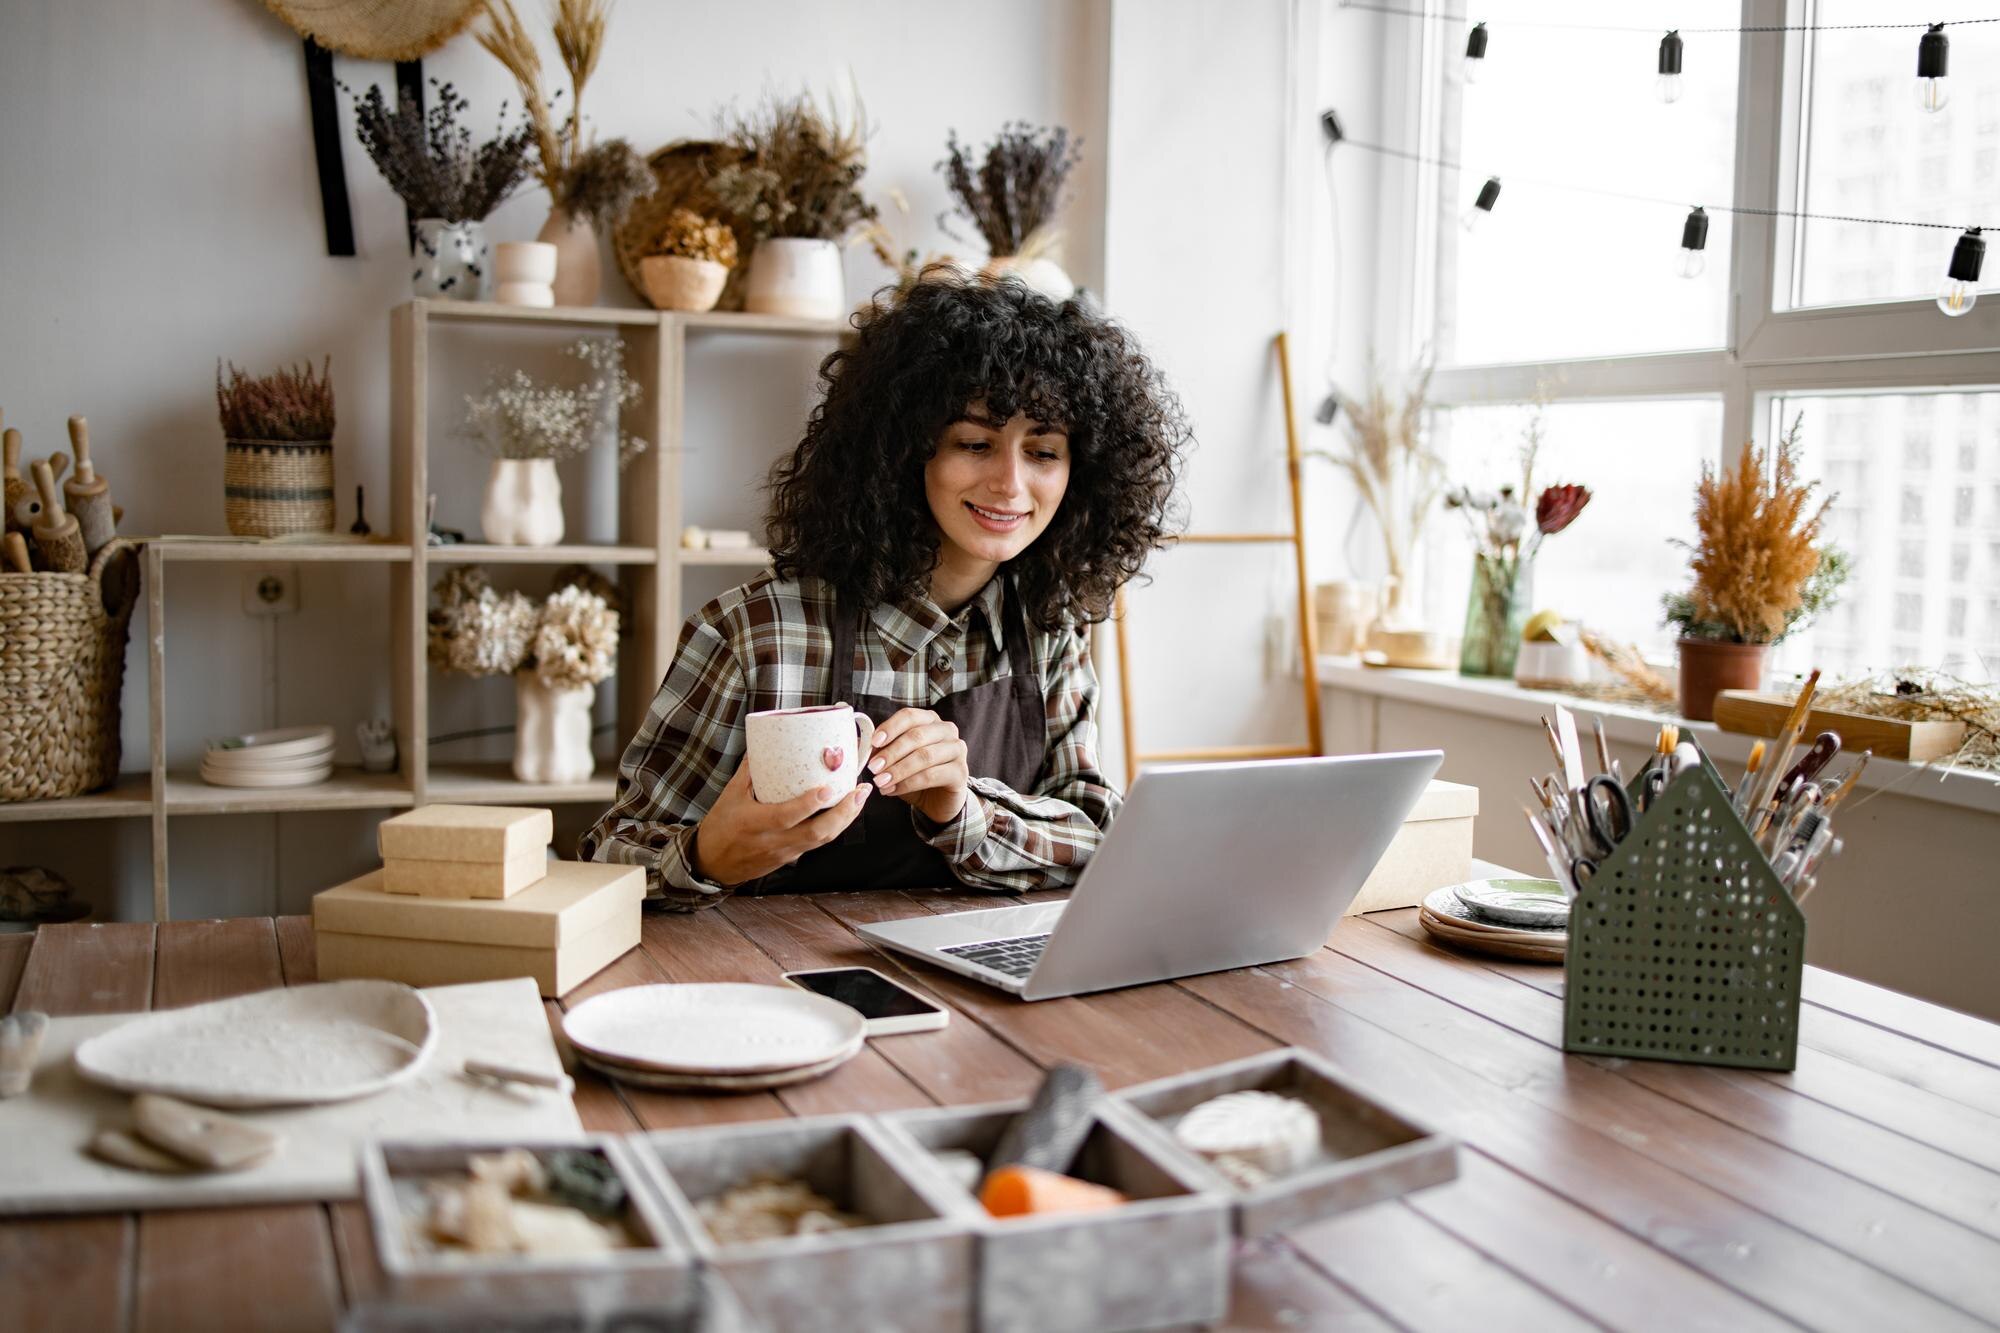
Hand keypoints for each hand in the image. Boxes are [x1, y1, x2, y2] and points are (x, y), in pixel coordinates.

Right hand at [691, 761, 871, 886]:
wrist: (712, 865)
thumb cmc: (719, 829)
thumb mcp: (730, 796)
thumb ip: (749, 771)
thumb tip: (763, 743)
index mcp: (756, 824)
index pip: (787, 816)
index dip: (809, 804)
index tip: (828, 788)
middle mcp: (775, 841)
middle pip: (817, 833)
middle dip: (843, 813)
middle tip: (860, 791)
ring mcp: (785, 852)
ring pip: (822, 840)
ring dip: (845, 819)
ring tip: (859, 798)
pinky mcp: (790, 858)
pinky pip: (817, 843)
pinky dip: (834, 827)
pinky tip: (844, 812)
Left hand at [867, 707, 969, 825]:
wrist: (938, 800)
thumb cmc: (915, 775)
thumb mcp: (895, 759)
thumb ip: (882, 749)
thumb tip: (861, 744)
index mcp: (930, 720)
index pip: (909, 716)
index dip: (890, 727)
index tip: (873, 742)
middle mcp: (947, 730)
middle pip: (917, 736)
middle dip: (891, 752)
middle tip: (873, 768)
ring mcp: (957, 750)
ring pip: (924, 756)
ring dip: (898, 770)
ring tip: (880, 782)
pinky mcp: (960, 772)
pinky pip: (931, 775)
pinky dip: (908, 784)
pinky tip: (892, 790)